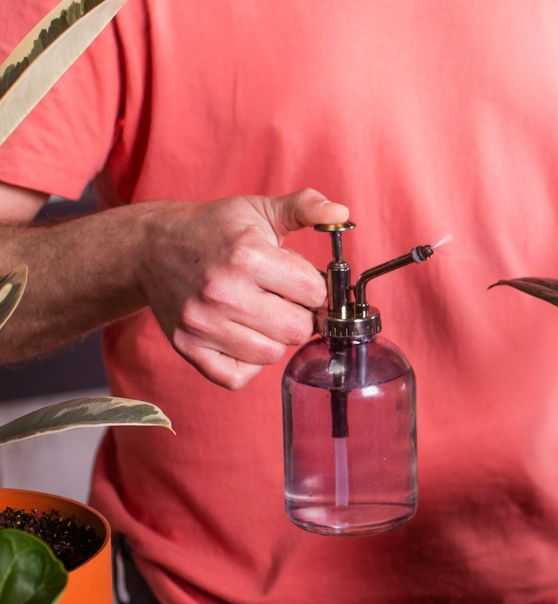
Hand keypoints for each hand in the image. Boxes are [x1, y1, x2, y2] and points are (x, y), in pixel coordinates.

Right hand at [139, 189, 348, 388]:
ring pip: (271, 354)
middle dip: (299, 315)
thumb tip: (342, 213)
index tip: (299, 281)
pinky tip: (243, 337)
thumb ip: (305, 207)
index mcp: (247, 256)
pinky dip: (247, 364)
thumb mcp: (260, 209)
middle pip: (297, 329)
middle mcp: (223, 293)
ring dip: (274, 338)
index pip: (313, 292)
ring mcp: (202, 323)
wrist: (150, 247)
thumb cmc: (213, 229)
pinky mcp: (187, 347)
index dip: (314, 287)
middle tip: (282, 299)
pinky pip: (237, 377)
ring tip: (260, 315)